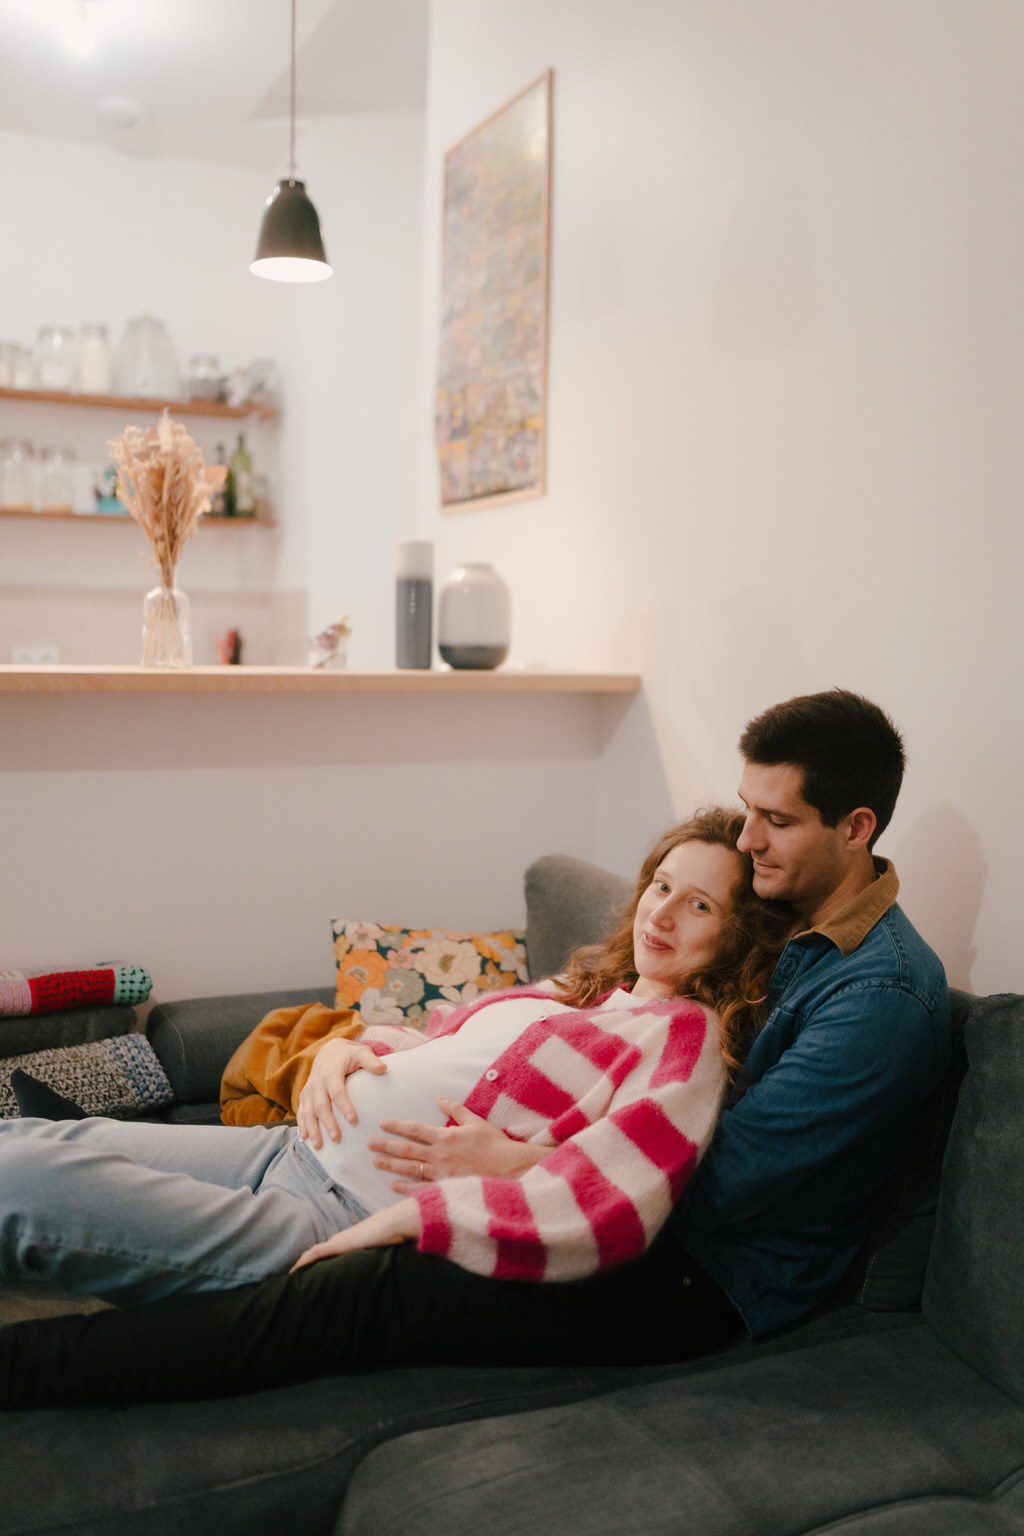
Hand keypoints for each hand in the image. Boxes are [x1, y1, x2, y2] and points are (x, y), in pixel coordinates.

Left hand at [290, 1198, 421, 1270]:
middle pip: (321, 1250)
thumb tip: (389, 1258)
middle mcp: (343, 1238)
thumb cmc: (394, 1232)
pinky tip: (296, 1268)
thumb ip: (382, 1251)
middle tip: (299, 1273)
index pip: (332, 1248)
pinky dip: (305, 1260)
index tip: (314, 1267)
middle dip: (310, 1260)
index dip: (322, 1257)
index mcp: (352, 1238)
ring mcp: (340, 1240)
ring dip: (304, 1261)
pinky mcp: (339, 1245)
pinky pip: (317, 1253)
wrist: (395, 1222)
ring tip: (294, 1273)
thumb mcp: (386, 1245)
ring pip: (315, 1252)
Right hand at [296, 1038, 386, 1148]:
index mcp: (331, 1073)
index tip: (353, 1120)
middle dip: (328, 1123)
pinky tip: (305, 1139)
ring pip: (308, 1111)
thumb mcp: (360, 1052)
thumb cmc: (349, 1055)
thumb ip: (370, 1061)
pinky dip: (302, 1125)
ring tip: (318, 1146)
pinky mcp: (304, 1096)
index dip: (344, 1106)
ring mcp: (309, 1090)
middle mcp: (317, 1082)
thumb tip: (384, 1069)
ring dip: (312, 1129)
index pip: (337, 1091)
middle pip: (321, 1105)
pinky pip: (301, 1112)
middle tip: (337, 1139)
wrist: (328, 1051)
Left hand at [367, 1096, 549, 1188]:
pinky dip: (406, 1189)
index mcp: (445, 1137)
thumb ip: (456, 1110)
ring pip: (410, 1168)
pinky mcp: (445, 1189)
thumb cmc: (495, 1145)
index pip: (415, 1129)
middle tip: (368, 1143)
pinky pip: (421, 1189)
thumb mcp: (476, 1122)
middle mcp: (439, 1155)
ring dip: (391, 1165)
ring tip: (375, 1161)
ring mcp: (441, 1174)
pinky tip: (393, 1186)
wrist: (510, 1169)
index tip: (382, 1123)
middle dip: (386, 1145)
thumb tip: (440, 1097)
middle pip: (406, 1149)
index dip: (397, 1125)